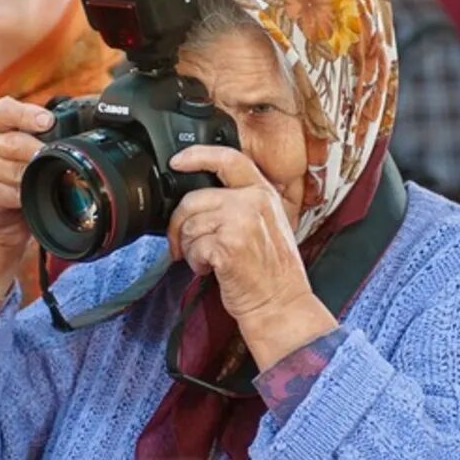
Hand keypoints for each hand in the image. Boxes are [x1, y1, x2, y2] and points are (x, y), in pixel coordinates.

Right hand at [0, 97, 51, 294]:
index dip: (24, 114)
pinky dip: (23, 197)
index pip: (3, 110)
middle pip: (9, 142)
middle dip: (34, 149)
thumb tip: (89, 134)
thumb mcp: (38, 154)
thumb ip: (53, 140)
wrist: (8, 222)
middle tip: (50, 154)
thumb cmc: (30, 179)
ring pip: (9, 170)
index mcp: (3, 127)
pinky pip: (5, 193)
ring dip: (31, 176)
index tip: (47, 121)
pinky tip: (32, 198)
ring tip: (47, 180)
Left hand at [167, 146, 335, 369]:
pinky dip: (195, 263)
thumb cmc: (272, 273)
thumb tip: (200, 199)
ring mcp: (241, 222)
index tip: (177, 161)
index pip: (228, 159)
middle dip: (179, 224)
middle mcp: (253, 202)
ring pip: (189, 225)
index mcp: (262, 193)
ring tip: (207, 261)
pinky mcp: (228, 245)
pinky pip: (193, 247)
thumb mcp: (267, 225)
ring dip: (189, 247)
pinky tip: (210, 270)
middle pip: (194, 198)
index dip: (197, 155)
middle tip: (182, 244)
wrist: (281, 305)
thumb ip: (241, 203)